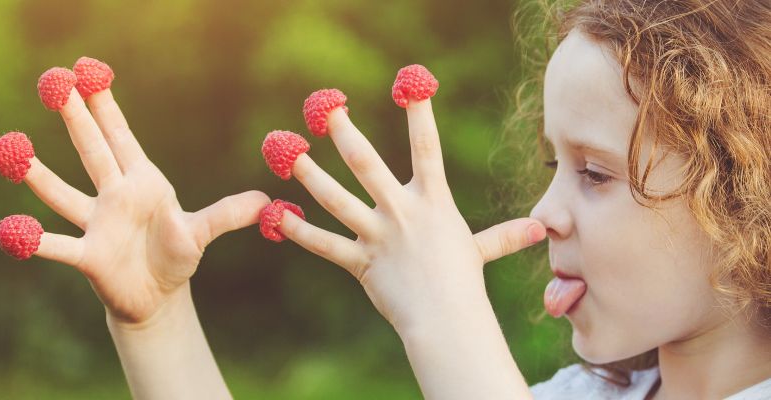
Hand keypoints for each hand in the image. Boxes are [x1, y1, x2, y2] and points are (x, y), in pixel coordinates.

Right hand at [0, 66, 268, 323]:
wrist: (157, 297)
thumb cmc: (175, 257)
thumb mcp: (202, 233)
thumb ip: (230, 214)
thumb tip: (267, 202)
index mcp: (143, 182)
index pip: (121, 137)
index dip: (106, 106)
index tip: (89, 72)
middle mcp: (115, 197)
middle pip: (92, 151)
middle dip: (75, 118)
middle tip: (54, 82)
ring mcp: (97, 225)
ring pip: (63, 193)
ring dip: (39, 173)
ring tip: (11, 149)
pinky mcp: (88, 257)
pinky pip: (57, 246)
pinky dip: (35, 241)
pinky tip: (12, 231)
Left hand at [278, 98, 545, 332]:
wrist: (447, 322)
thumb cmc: (462, 283)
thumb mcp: (479, 250)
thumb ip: (502, 235)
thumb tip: (540, 230)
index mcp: (432, 201)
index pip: (427, 147)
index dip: (420, 113)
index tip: (411, 81)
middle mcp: (402, 212)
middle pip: (367, 164)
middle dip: (345, 133)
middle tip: (326, 107)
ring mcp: (378, 236)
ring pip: (336, 200)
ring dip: (310, 174)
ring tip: (288, 151)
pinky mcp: (359, 262)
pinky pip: (324, 244)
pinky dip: (298, 230)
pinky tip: (276, 215)